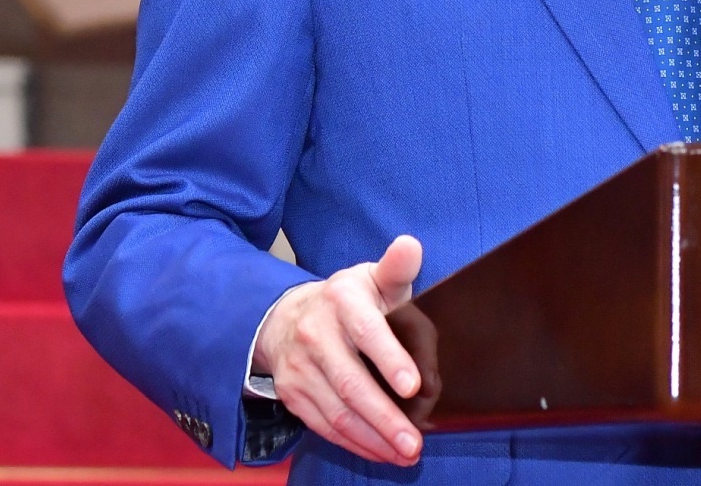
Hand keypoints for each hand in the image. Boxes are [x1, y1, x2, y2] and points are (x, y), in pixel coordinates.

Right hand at [252, 235, 426, 463]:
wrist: (285, 316)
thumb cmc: (348, 300)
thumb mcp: (371, 278)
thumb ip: (396, 268)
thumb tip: (411, 246)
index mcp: (342, 300)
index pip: (367, 331)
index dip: (390, 359)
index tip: (414, 385)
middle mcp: (316, 334)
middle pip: (351, 383)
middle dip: (385, 417)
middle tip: (414, 443)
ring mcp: (300, 368)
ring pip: (337, 412)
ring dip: (373, 439)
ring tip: (405, 454)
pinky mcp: (292, 393)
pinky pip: (324, 426)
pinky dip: (354, 443)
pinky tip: (380, 453)